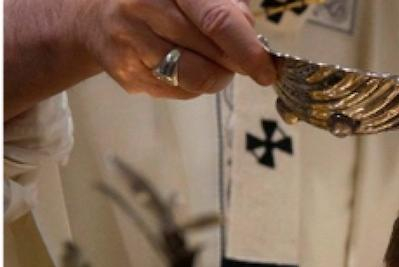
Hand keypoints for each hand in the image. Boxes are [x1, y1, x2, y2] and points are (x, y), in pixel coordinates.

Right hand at [75, 0, 274, 97]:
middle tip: (242, 60)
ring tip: (211, 61)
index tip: (267, 71)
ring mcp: (131, 44)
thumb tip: (255, 42)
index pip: (217, 21)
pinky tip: (183, 65)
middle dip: (235, 63)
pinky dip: (193, 84)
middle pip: (210, 55)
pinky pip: (179, 92)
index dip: (247, 50)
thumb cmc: (163, 1)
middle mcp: (144, 9)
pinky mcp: (127, 75)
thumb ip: (230, 9)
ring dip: (216, 76)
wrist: (97, 16)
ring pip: (196, 79)